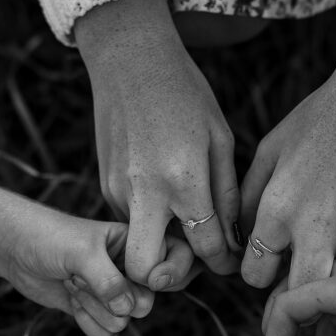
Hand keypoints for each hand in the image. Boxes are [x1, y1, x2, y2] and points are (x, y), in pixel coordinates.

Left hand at [2, 203, 195, 335]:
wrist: (14, 247)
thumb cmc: (50, 237)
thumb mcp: (82, 253)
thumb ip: (109, 281)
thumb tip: (128, 312)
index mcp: (136, 245)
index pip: (168, 267)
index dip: (158, 278)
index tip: (139, 277)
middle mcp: (128, 270)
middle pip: (144, 304)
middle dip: (112, 298)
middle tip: (86, 275)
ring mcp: (111, 292)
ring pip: (122, 322)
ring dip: (93, 308)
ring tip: (74, 282)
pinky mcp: (92, 310)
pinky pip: (104, 333)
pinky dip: (86, 322)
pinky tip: (70, 300)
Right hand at [76, 0, 240, 284]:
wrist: (129, 58)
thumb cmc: (185, 92)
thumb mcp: (220, 138)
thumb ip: (225, 194)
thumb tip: (231, 239)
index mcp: (183, 179)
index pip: (205, 247)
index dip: (224, 262)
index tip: (232, 259)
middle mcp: (145, 192)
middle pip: (146, 270)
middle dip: (172, 277)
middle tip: (193, 261)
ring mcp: (118, 190)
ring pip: (136, 245)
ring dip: (161, 245)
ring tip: (186, 222)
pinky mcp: (104, 184)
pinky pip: (128, 221)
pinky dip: (148, 222)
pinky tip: (166, 198)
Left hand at [241, 44, 335, 335]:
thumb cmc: (315, 124)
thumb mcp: (267, 153)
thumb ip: (246, 202)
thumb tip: (240, 244)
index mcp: (277, 209)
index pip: (254, 274)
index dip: (256, 271)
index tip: (264, 262)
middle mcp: (315, 228)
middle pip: (297, 298)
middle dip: (288, 299)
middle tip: (287, 289)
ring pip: (335, 286)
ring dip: (325, 279)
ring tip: (320, 261)